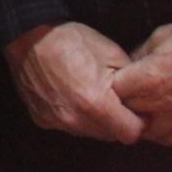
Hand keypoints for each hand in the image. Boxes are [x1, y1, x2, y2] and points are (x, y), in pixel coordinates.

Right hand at [5, 22, 144, 142]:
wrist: (28, 35)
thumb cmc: (72, 40)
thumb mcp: (112, 53)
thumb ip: (131, 83)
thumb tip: (143, 100)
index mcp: (96, 104)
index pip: (131, 134)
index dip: (138, 122)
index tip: (136, 109)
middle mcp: (75, 120)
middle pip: (110, 136)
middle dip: (117, 122)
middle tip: (114, 99)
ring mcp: (56, 122)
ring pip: (89, 132)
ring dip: (95, 120)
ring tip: (90, 94)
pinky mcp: (42, 120)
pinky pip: (68, 126)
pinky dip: (74, 116)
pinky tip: (70, 95)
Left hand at [113, 18, 171, 146]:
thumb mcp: (162, 35)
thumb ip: (140, 53)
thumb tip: (130, 63)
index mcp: (148, 79)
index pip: (113, 91)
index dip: (114, 83)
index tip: (118, 78)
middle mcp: (159, 104)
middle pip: (126, 112)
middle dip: (125, 102)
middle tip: (130, 92)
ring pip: (145, 131)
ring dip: (141, 120)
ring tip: (145, 107)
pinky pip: (169, 138)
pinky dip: (162, 131)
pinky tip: (162, 119)